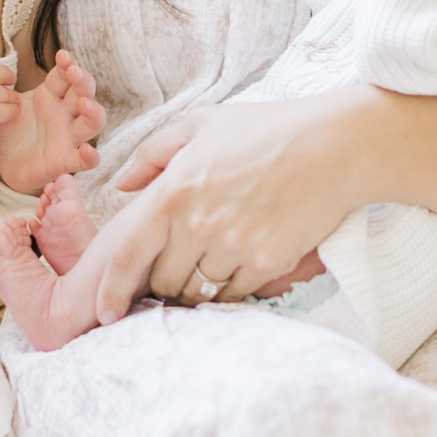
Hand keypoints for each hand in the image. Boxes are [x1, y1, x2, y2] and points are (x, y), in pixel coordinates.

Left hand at [0, 50, 104, 194]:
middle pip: (84, 93)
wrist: (4, 163)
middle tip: (74, 72)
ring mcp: (68, 136)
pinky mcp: (65, 160)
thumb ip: (4, 90)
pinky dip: (90, 157)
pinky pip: (82, 161)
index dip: (67, 64)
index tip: (62, 55)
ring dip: (93, 112)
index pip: (64, 76)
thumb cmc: (10, 129)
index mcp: (50, 95)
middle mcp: (65, 113)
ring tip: (84, 104)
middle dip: (83, 81)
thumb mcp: (6, 105)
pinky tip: (87, 151)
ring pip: (92, 123)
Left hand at [98, 91, 365, 315]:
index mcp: (174, 190)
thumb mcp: (201, 123)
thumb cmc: (266, 130)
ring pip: (196, 292)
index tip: (103, 312)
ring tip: (207, 267)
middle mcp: (200, 224)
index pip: (128, 254)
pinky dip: (228, 290)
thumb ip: (151, 153)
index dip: (110, 290)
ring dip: (193, 288)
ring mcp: (235, 247)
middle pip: (161, 280)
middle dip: (161, 281)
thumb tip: (121, 184)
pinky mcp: (268, 263)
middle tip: (175, 268)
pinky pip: (233, 295)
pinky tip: (236, 268)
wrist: (333, 146)